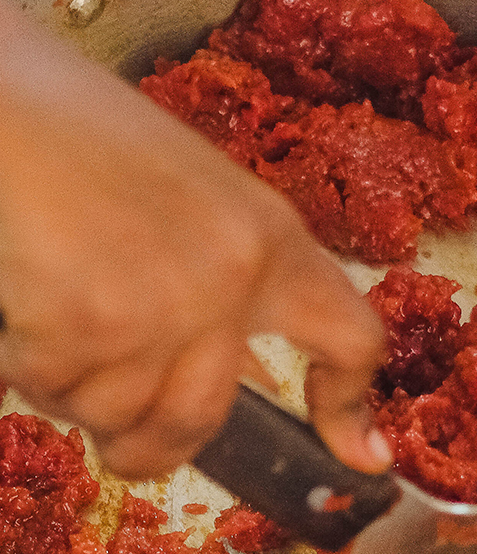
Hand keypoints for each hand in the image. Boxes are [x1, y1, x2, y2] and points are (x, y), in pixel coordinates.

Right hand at [0, 0, 388, 481]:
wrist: (1, 97)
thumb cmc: (75, 132)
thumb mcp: (189, 195)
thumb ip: (220, 275)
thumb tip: (224, 370)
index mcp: (269, 236)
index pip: (350, 336)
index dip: (351, 408)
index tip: (364, 456)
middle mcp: (232, 276)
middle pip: (205, 418)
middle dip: (153, 445)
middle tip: (119, 439)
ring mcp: (163, 305)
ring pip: (121, 417)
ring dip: (73, 393)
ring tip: (49, 320)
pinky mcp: (90, 323)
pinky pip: (54, 391)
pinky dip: (24, 365)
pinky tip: (20, 306)